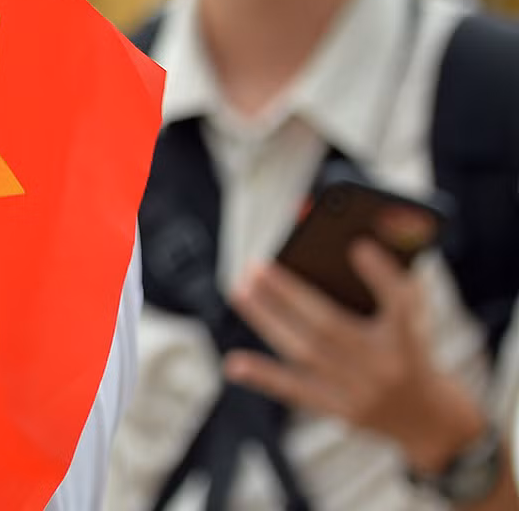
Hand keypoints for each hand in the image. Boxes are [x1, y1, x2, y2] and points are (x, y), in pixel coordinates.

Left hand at [224, 239, 483, 470]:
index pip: (400, 304)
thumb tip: (344, 251)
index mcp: (411, 341)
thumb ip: (386, 291)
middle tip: (256, 266)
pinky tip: (234, 363)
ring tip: (240, 291)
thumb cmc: (412, 357)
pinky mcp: (342, 412)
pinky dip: (265, 376)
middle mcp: (386, 367)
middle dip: (290, 294)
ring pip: (306, 353)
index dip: (381, 275)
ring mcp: (361, 393)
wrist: (433, 422)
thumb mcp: (411, 325)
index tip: (357, 245)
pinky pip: (298, 392)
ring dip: (268, 321)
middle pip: (332, 327)